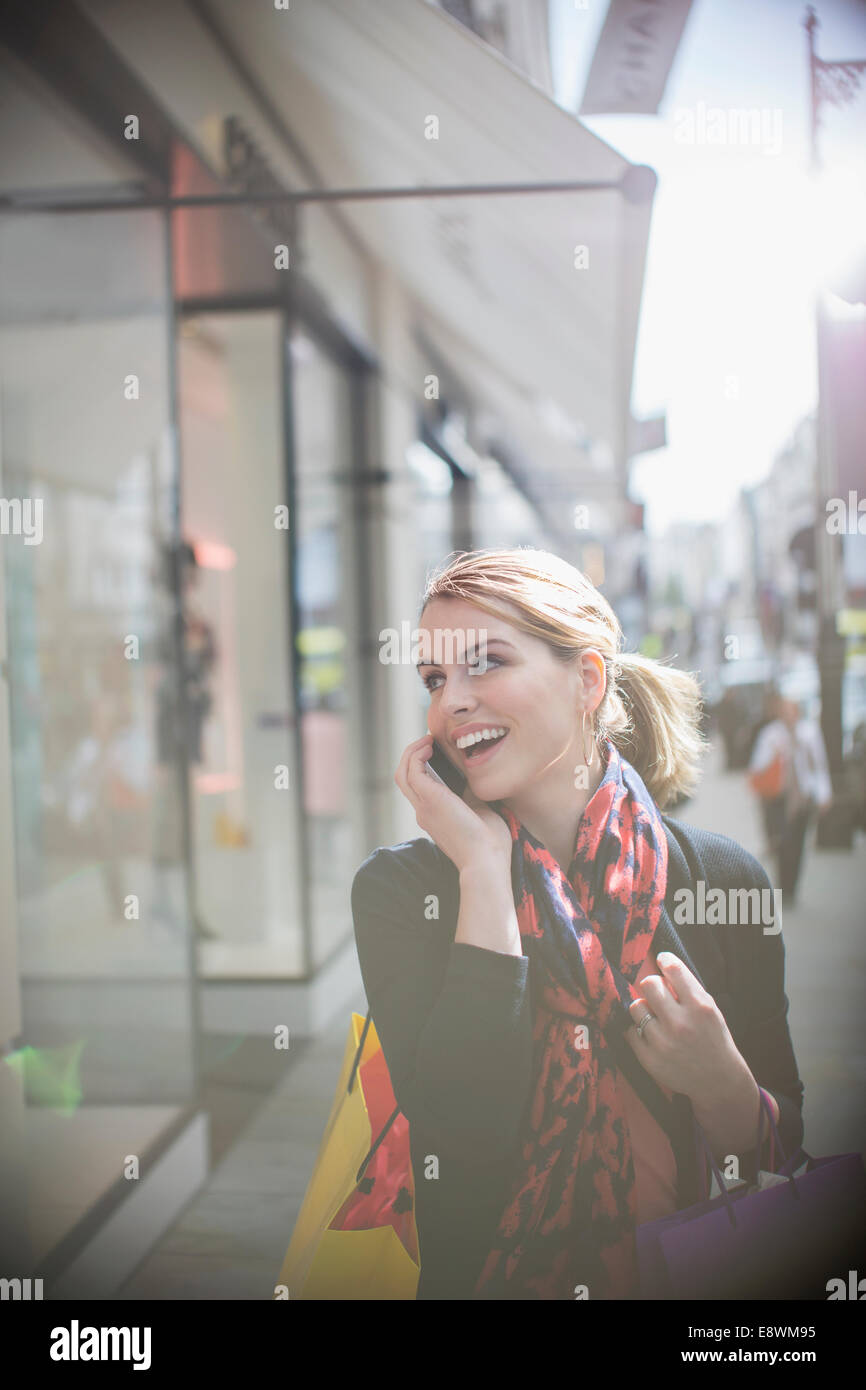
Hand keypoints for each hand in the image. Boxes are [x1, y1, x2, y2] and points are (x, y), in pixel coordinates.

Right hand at [394, 733, 512, 875]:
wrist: (487, 859)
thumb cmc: (489, 842)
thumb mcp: (479, 810)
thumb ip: (471, 794)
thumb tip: (473, 775)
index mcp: (434, 816)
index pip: (418, 788)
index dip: (422, 768)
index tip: (437, 752)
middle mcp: (423, 812)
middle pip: (404, 778)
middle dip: (413, 756)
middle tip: (429, 741)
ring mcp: (423, 807)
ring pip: (402, 773)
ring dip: (412, 752)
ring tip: (428, 739)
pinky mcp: (429, 799)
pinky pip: (412, 770)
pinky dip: (417, 755)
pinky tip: (431, 746)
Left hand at [624, 953, 744, 1104]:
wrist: (718, 1080)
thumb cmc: (713, 1039)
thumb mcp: (711, 1010)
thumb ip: (689, 989)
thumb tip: (662, 965)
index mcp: (700, 1008)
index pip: (674, 971)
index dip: (665, 960)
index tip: (662, 959)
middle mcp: (681, 1024)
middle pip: (649, 984)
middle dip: (653, 985)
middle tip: (658, 994)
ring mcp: (663, 1042)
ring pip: (636, 1006)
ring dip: (644, 1008)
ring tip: (655, 1017)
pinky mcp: (649, 1059)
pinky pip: (630, 1031)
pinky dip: (638, 1030)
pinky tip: (651, 1034)